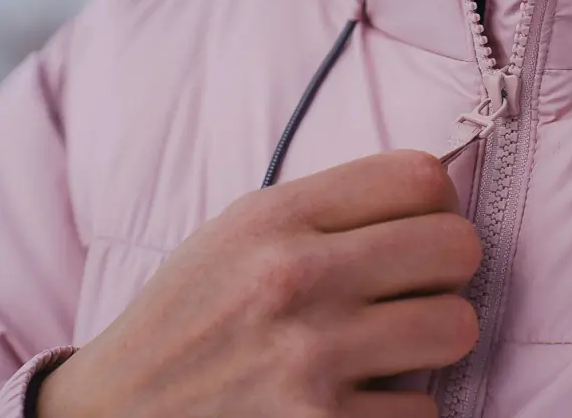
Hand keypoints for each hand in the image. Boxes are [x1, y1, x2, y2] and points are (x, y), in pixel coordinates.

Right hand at [36, 151, 481, 417]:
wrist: (114, 417)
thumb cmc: (189, 321)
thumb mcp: (237, 235)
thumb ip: (327, 210)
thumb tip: (436, 198)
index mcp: (273, 217)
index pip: (421, 177)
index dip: (439, 204)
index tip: (423, 228)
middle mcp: (295, 278)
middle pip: (457, 247)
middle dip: (446, 272)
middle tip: (414, 291)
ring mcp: (310, 359)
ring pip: (457, 327)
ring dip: (432, 342)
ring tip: (389, 348)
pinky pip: (425, 408)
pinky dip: (399, 410)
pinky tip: (355, 399)